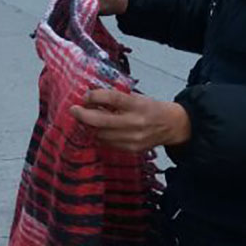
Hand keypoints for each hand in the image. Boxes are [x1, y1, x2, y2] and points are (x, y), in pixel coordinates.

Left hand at [69, 89, 190, 152]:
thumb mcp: (136, 97)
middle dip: (83, 115)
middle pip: (102, 121)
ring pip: (101, 134)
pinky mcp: (131, 149)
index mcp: (138, 105)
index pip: (113, 98)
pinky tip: (97, 129)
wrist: (171, 126)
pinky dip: (100, 135)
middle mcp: (135, 123)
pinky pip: (108, 143)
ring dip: (90, 126)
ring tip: (85, 118)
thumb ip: (116, 99)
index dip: (96, 96)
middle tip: (73, 109)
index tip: (85, 95)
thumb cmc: (151, 108)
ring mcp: (133, 139)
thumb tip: (91, 97)